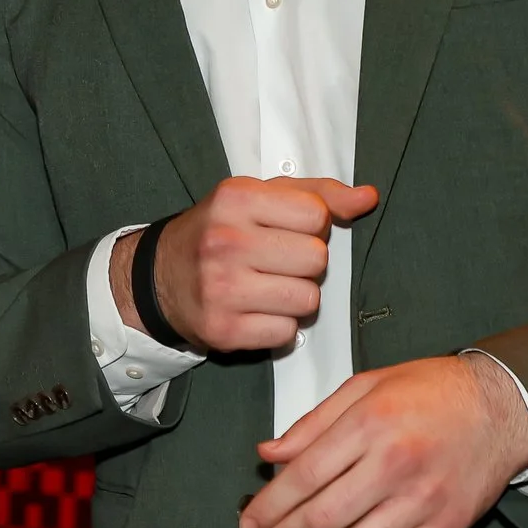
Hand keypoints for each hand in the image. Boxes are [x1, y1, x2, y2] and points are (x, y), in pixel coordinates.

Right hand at [111, 176, 373, 352]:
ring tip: (268, 286)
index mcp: (236, 198)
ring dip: (296, 297)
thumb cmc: (222, 231)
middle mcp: (226, 241)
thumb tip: (368, 198)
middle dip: (306, 263)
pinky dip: (279, 326)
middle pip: (317, 260)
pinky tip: (256, 310)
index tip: (286, 230)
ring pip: (308, 300)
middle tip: (277, 261)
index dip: (311, 225)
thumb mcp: (261, 197)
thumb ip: (318, 193)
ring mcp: (221, 288)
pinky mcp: (223, 329)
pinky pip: (286, 333)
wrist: (159, 277)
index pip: (316, 214)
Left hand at [238, 352, 527, 527]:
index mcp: (370, 424)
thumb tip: (268, 455)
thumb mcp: (364, 387)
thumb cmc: (431, 392)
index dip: (268, 507)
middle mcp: (395, 465)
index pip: (302, 478)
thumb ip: (313, 424)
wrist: (501, 407)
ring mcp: (423, 502)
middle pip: (321, 520)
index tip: (250, 521)